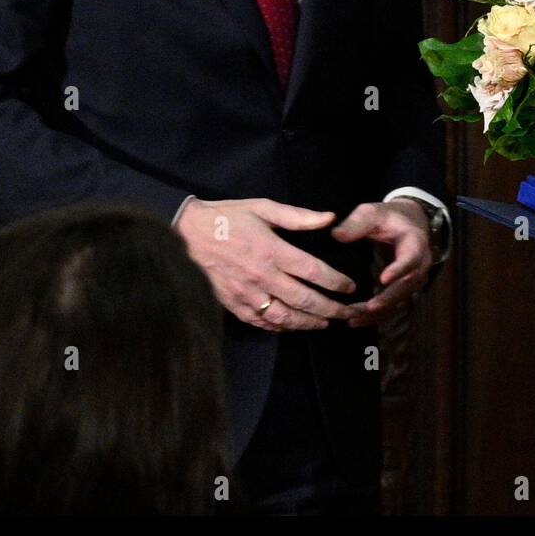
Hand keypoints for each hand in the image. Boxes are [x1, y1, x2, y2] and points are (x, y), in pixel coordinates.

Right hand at [175, 197, 358, 332]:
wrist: (184, 234)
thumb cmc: (226, 218)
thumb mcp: (263, 208)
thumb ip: (298, 216)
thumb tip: (330, 218)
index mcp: (272, 251)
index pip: (313, 271)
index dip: (336, 282)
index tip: (350, 287)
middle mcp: (262, 276)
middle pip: (304, 300)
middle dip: (330, 309)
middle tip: (347, 313)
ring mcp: (246, 294)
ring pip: (284, 317)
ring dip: (308, 323)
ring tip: (325, 324)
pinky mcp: (232, 304)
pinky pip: (260, 322)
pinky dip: (279, 327)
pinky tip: (291, 326)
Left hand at [331, 199, 433, 326]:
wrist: (407, 224)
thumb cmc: (388, 218)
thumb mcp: (373, 212)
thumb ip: (356, 223)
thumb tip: (336, 236)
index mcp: (414, 243)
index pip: (411, 258)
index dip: (399, 269)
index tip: (383, 279)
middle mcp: (419, 265)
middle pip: (407, 286)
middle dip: (386, 299)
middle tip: (365, 308)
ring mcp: (413, 281)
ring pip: (400, 301)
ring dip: (379, 312)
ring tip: (353, 318)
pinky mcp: (404, 291)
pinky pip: (394, 308)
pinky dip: (376, 317)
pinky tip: (355, 322)